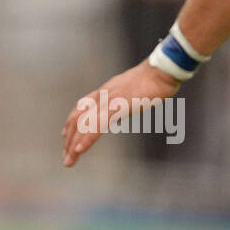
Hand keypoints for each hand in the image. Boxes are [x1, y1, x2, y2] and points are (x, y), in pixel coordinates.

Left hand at [62, 60, 180, 166]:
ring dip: (74, 144)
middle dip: (69, 140)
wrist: (164, 69)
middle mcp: (103, 96)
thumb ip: (123, 99)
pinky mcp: (118, 106)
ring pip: (84, 124)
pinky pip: (97, 124)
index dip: (71, 123)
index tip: (65, 136)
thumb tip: (121, 109)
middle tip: (66, 158)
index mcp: (106, 92)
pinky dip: (86, 138)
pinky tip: (79, 150)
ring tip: (69, 160)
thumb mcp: (133, 90)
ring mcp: (109, 101)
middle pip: (77, 119)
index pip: (81, 108)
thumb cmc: (156, 78)